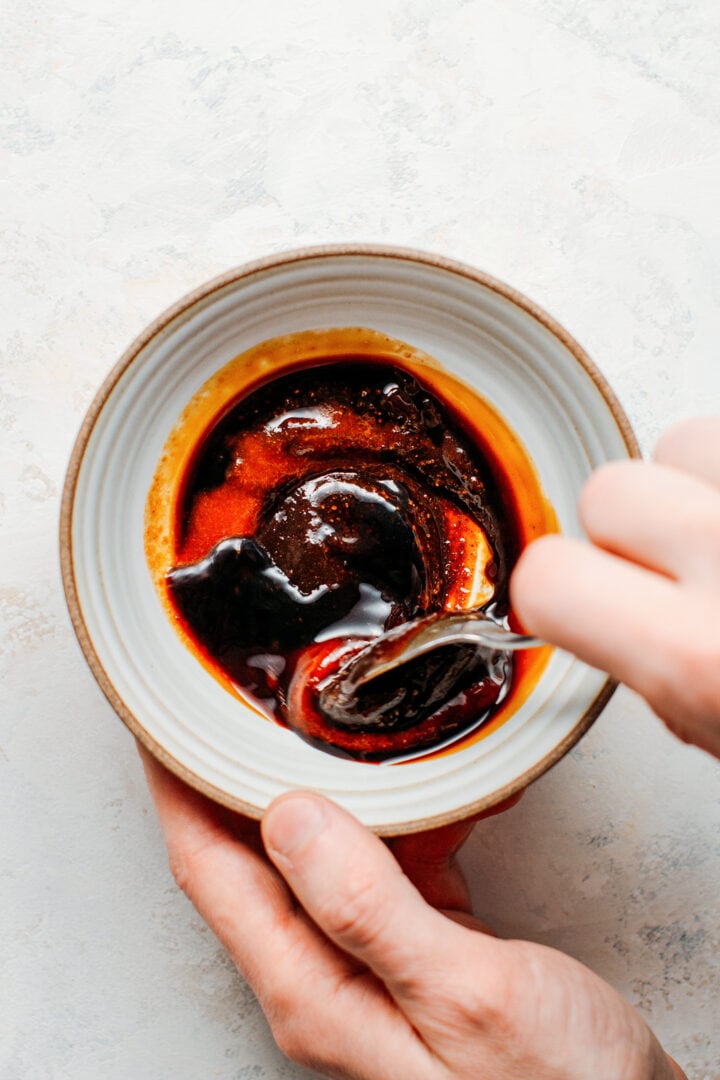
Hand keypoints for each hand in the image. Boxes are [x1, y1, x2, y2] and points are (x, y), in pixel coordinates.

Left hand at [140, 749, 682, 1079]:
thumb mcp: (468, 994)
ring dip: (333, 787)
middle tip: (245, 699)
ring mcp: (367, 966)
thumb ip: (369, 908)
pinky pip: (383, 864)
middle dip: (238, 772)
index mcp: (313, 991)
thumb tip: (289, 816)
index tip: (166, 721)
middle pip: (251, 854)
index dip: (177, 789)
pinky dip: (403, 818)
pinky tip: (437, 794)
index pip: (209, 870)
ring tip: (343, 727)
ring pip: (320, 850)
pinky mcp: (413, 952)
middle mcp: (324, 979)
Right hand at [511, 416, 719, 758]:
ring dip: (699, 483)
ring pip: (686, 439)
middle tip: (681, 572)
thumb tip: (611, 626)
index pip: (547, 576)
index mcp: (698, 658)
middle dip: (631, 527)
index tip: (574, 601)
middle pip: (611, 489)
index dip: (555, 593)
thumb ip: (661, 674)